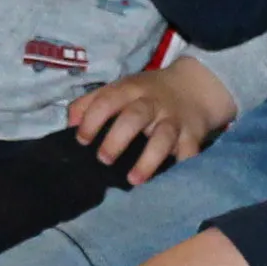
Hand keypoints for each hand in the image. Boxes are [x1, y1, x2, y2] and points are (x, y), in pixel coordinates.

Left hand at [66, 57, 235, 184]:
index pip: (107, 100)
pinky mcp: (193, 135)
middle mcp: (152, 103)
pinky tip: (170, 179)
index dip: (92, 120)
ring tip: (133, 179)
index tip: (82, 140)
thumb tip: (70, 122)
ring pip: (163, 137)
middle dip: (117, 139)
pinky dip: (182, 165)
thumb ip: (91, 102)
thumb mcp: (120, 88)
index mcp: (130, 90)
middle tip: (104, 160)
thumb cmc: (148, 93)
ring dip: (148, 159)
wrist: (196, 86)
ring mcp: (174, 119)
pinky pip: (189, 152)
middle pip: (135, 117)